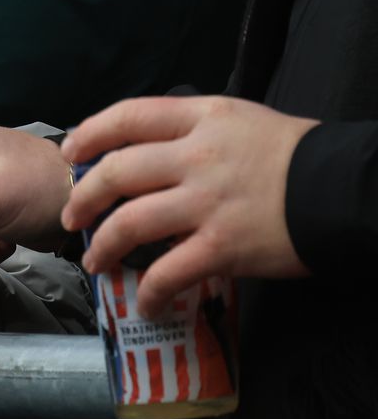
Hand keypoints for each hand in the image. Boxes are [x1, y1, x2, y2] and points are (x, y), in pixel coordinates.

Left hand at [60, 95, 315, 316]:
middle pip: (117, 172)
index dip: (91, 134)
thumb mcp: (243, 123)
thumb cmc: (297, 157)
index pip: (129, 115)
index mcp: (204, 118)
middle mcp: (198, 156)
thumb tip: (146, 156)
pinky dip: (149, 292)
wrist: (347, 189)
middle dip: (83, 199)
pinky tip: (147, 303)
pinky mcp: (222, 245)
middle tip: (73, 218)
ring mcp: (208, 202)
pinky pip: (168, 272)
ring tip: (96, 262)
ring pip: (129, 223)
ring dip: (103, 247)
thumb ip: (194, 134)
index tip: (71, 152)